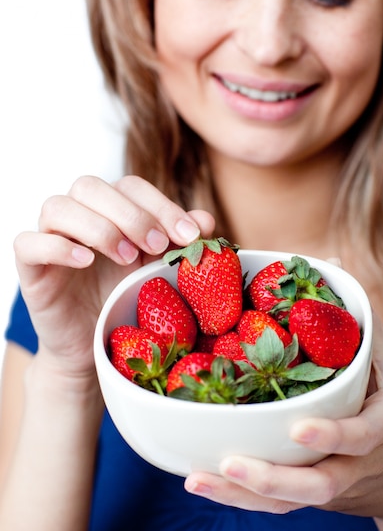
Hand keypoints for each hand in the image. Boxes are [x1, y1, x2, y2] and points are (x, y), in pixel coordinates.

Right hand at [13, 174, 214, 376]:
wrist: (95, 345)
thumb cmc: (127, 298)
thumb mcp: (160, 269)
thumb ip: (181, 243)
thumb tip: (206, 220)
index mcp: (110, 210)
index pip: (130, 186)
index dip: (161, 204)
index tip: (189, 235)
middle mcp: (78, 216)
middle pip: (90, 186)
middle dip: (130, 213)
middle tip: (157, 244)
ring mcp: (50, 238)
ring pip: (57, 206)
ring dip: (98, 227)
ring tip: (126, 258)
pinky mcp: (30, 267)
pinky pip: (27, 243)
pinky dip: (58, 247)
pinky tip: (85, 262)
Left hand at [185, 319, 382, 529]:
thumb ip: (356, 317)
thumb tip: (328, 259)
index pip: (365, 435)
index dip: (335, 435)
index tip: (300, 430)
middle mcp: (359, 462)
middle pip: (320, 483)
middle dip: (275, 479)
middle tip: (230, 463)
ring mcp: (335, 482)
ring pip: (293, 501)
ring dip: (244, 496)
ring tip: (198, 479)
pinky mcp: (314, 491)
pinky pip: (279, 503)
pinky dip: (241, 497)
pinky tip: (204, 481)